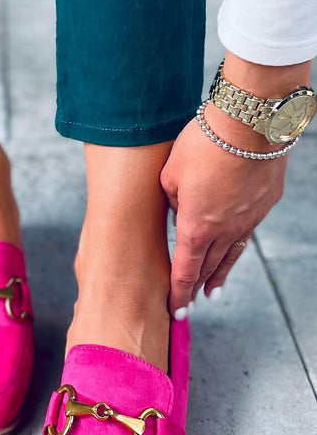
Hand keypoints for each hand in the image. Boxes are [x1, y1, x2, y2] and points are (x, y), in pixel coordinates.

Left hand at [160, 104, 287, 316]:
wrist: (250, 123)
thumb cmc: (203, 145)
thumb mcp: (170, 174)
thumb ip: (172, 201)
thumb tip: (180, 211)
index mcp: (195, 227)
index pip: (185, 272)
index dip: (178, 294)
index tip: (176, 311)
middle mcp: (223, 231)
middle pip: (207, 268)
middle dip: (195, 289)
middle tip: (189, 303)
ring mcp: (247, 220)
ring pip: (229, 257)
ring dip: (218, 277)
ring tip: (212, 293)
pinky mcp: (264, 206)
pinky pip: (245, 236)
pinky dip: (235, 252)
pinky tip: (233, 255)